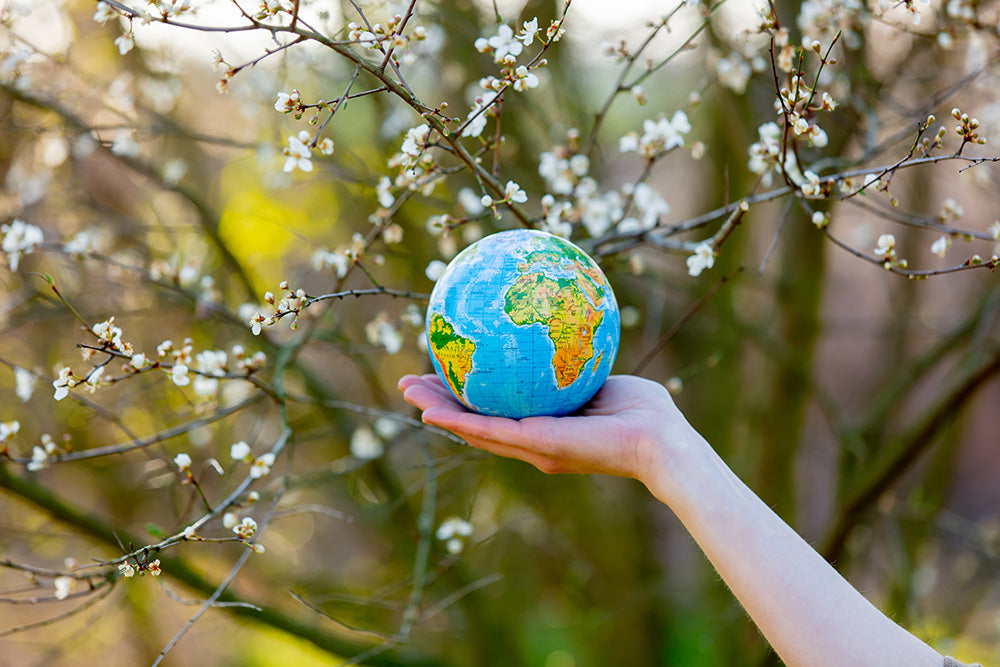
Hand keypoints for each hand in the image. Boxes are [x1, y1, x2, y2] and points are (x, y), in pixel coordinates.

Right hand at [398, 374, 695, 485]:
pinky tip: (435, 411)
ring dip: (438, 414)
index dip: (462, 395)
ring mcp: (533, 446)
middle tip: (408, 384)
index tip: (440, 371)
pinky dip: (462, 423)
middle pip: (474, 422)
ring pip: (473, 429)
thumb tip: (555, 323)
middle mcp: (531, 440)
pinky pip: (493, 431)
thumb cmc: (642, 410)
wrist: (660, 439)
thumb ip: (574, 360)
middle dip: (439, 404)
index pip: (493, 410)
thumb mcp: (600, 376)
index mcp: (543, 426)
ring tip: (407, 395)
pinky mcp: (539, 446)